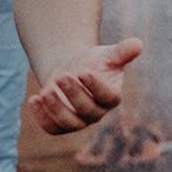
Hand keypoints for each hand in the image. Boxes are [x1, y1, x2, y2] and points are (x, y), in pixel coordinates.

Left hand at [27, 37, 142, 134]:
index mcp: (112, 97)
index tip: (83, 72)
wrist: (70, 70)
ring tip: (46, 91)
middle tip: (62, 76)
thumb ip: (123, 51)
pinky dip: (42, 117)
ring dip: (56, 109)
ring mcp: (79, 120)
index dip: (96, 87)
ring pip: (70, 123)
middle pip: (87, 110)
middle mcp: (97, 112)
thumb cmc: (93, 62)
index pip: (108, 97)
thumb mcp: (107, 54)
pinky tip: (34, 99)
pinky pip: (53, 128)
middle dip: (74, 94)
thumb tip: (138, 44)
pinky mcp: (60, 125)